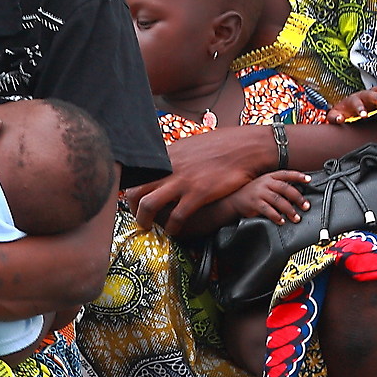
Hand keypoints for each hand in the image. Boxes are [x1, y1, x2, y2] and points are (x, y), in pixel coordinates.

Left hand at [121, 128, 267, 233]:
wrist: (246, 147)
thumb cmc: (221, 145)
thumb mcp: (190, 146)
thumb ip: (174, 158)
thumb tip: (164, 166)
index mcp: (167, 155)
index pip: (136, 173)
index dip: (130, 189)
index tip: (132, 200)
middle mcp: (169, 168)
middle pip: (135, 191)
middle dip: (132, 209)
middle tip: (139, 217)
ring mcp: (183, 182)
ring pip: (148, 205)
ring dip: (145, 221)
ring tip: (149, 228)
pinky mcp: (198, 194)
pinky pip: (176, 217)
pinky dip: (172, 227)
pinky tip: (174, 230)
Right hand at [217, 170, 310, 225]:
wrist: (233, 199)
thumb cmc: (251, 192)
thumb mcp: (264, 184)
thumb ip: (277, 186)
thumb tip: (295, 194)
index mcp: (269, 177)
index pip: (286, 174)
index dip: (298, 176)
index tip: (308, 180)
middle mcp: (265, 183)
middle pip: (285, 188)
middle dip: (298, 198)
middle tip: (305, 206)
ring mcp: (259, 192)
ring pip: (278, 200)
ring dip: (289, 210)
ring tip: (296, 217)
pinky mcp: (254, 203)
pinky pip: (268, 210)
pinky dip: (276, 216)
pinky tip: (281, 221)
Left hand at [329, 86, 376, 122]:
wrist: (345, 107)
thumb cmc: (341, 112)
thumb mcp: (334, 116)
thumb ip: (334, 118)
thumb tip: (339, 119)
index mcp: (351, 101)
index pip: (356, 103)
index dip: (360, 109)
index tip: (365, 115)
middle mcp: (362, 95)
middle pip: (369, 94)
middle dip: (376, 98)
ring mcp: (370, 95)